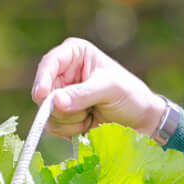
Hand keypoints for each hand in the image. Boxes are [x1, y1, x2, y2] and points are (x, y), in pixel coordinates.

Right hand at [29, 38, 166, 140]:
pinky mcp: (63, 115)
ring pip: (47, 113)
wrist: (141, 119)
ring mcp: (61, 95)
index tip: (42, 97)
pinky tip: (89, 124)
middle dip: (61, 108)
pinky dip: (71, 130)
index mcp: (75, 54)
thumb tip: (55, 101)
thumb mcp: (110, 90)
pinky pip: (54, 126)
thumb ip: (83, 94)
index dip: (42, 79)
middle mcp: (64, 72)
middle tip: (85, 113)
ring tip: (91, 116)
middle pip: (43, 92)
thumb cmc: (130, 95)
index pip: (50, 63)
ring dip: (69, 121)